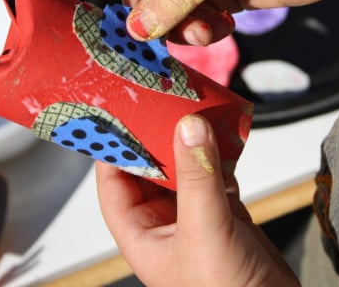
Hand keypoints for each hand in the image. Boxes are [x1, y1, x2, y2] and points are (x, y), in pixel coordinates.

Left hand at [96, 115, 299, 286]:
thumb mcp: (204, 231)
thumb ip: (197, 177)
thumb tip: (188, 127)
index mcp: (142, 235)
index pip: (113, 183)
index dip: (114, 149)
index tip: (121, 114)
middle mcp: (165, 224)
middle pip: (151, 170)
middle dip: (157, 138)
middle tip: (163, 103)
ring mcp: (196, 217)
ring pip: (184, 168)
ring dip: (190, 142)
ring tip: (193, 110)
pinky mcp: (224, 213)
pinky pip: (215, 173)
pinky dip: (219, 154)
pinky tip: (223, 135)